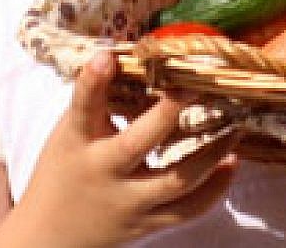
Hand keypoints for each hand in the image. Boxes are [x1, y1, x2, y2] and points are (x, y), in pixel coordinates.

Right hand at [4, 51, 238, 247]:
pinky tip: (231, 163)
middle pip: (137, 144)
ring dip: (211, 153)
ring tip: (235, 128)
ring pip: (176, 181)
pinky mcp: (148, 224)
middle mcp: (104, 172)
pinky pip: (189, 210)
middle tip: (197, 86)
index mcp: (77, 143)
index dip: (93, 81)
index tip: (108, 56)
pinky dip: (215, 188)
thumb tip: (124, 56)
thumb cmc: (63, 172)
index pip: (83, 108)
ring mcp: (128, 202)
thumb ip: (96, 102)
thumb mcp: (69, 134)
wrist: (50, 236)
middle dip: (168, 114)